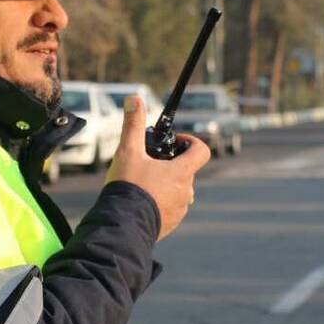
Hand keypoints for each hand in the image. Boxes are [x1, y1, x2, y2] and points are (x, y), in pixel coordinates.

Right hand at [106, 95, 209, 240]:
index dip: (190, 142)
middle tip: (148, 163)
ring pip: (177, 190)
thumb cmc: (128, 187)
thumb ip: (132, 125)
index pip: (201, 151)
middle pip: (185, 171)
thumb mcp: (128, 152)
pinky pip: (170, 208)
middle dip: (170, 164)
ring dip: (164, 184)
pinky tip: (140, 202)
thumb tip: (134, 98)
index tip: (175, 142)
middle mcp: (186, 191)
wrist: (122, 226)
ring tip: (141, 184)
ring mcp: (180, 210)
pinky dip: (159, 202)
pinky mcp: (171, 224)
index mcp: (182, 172)